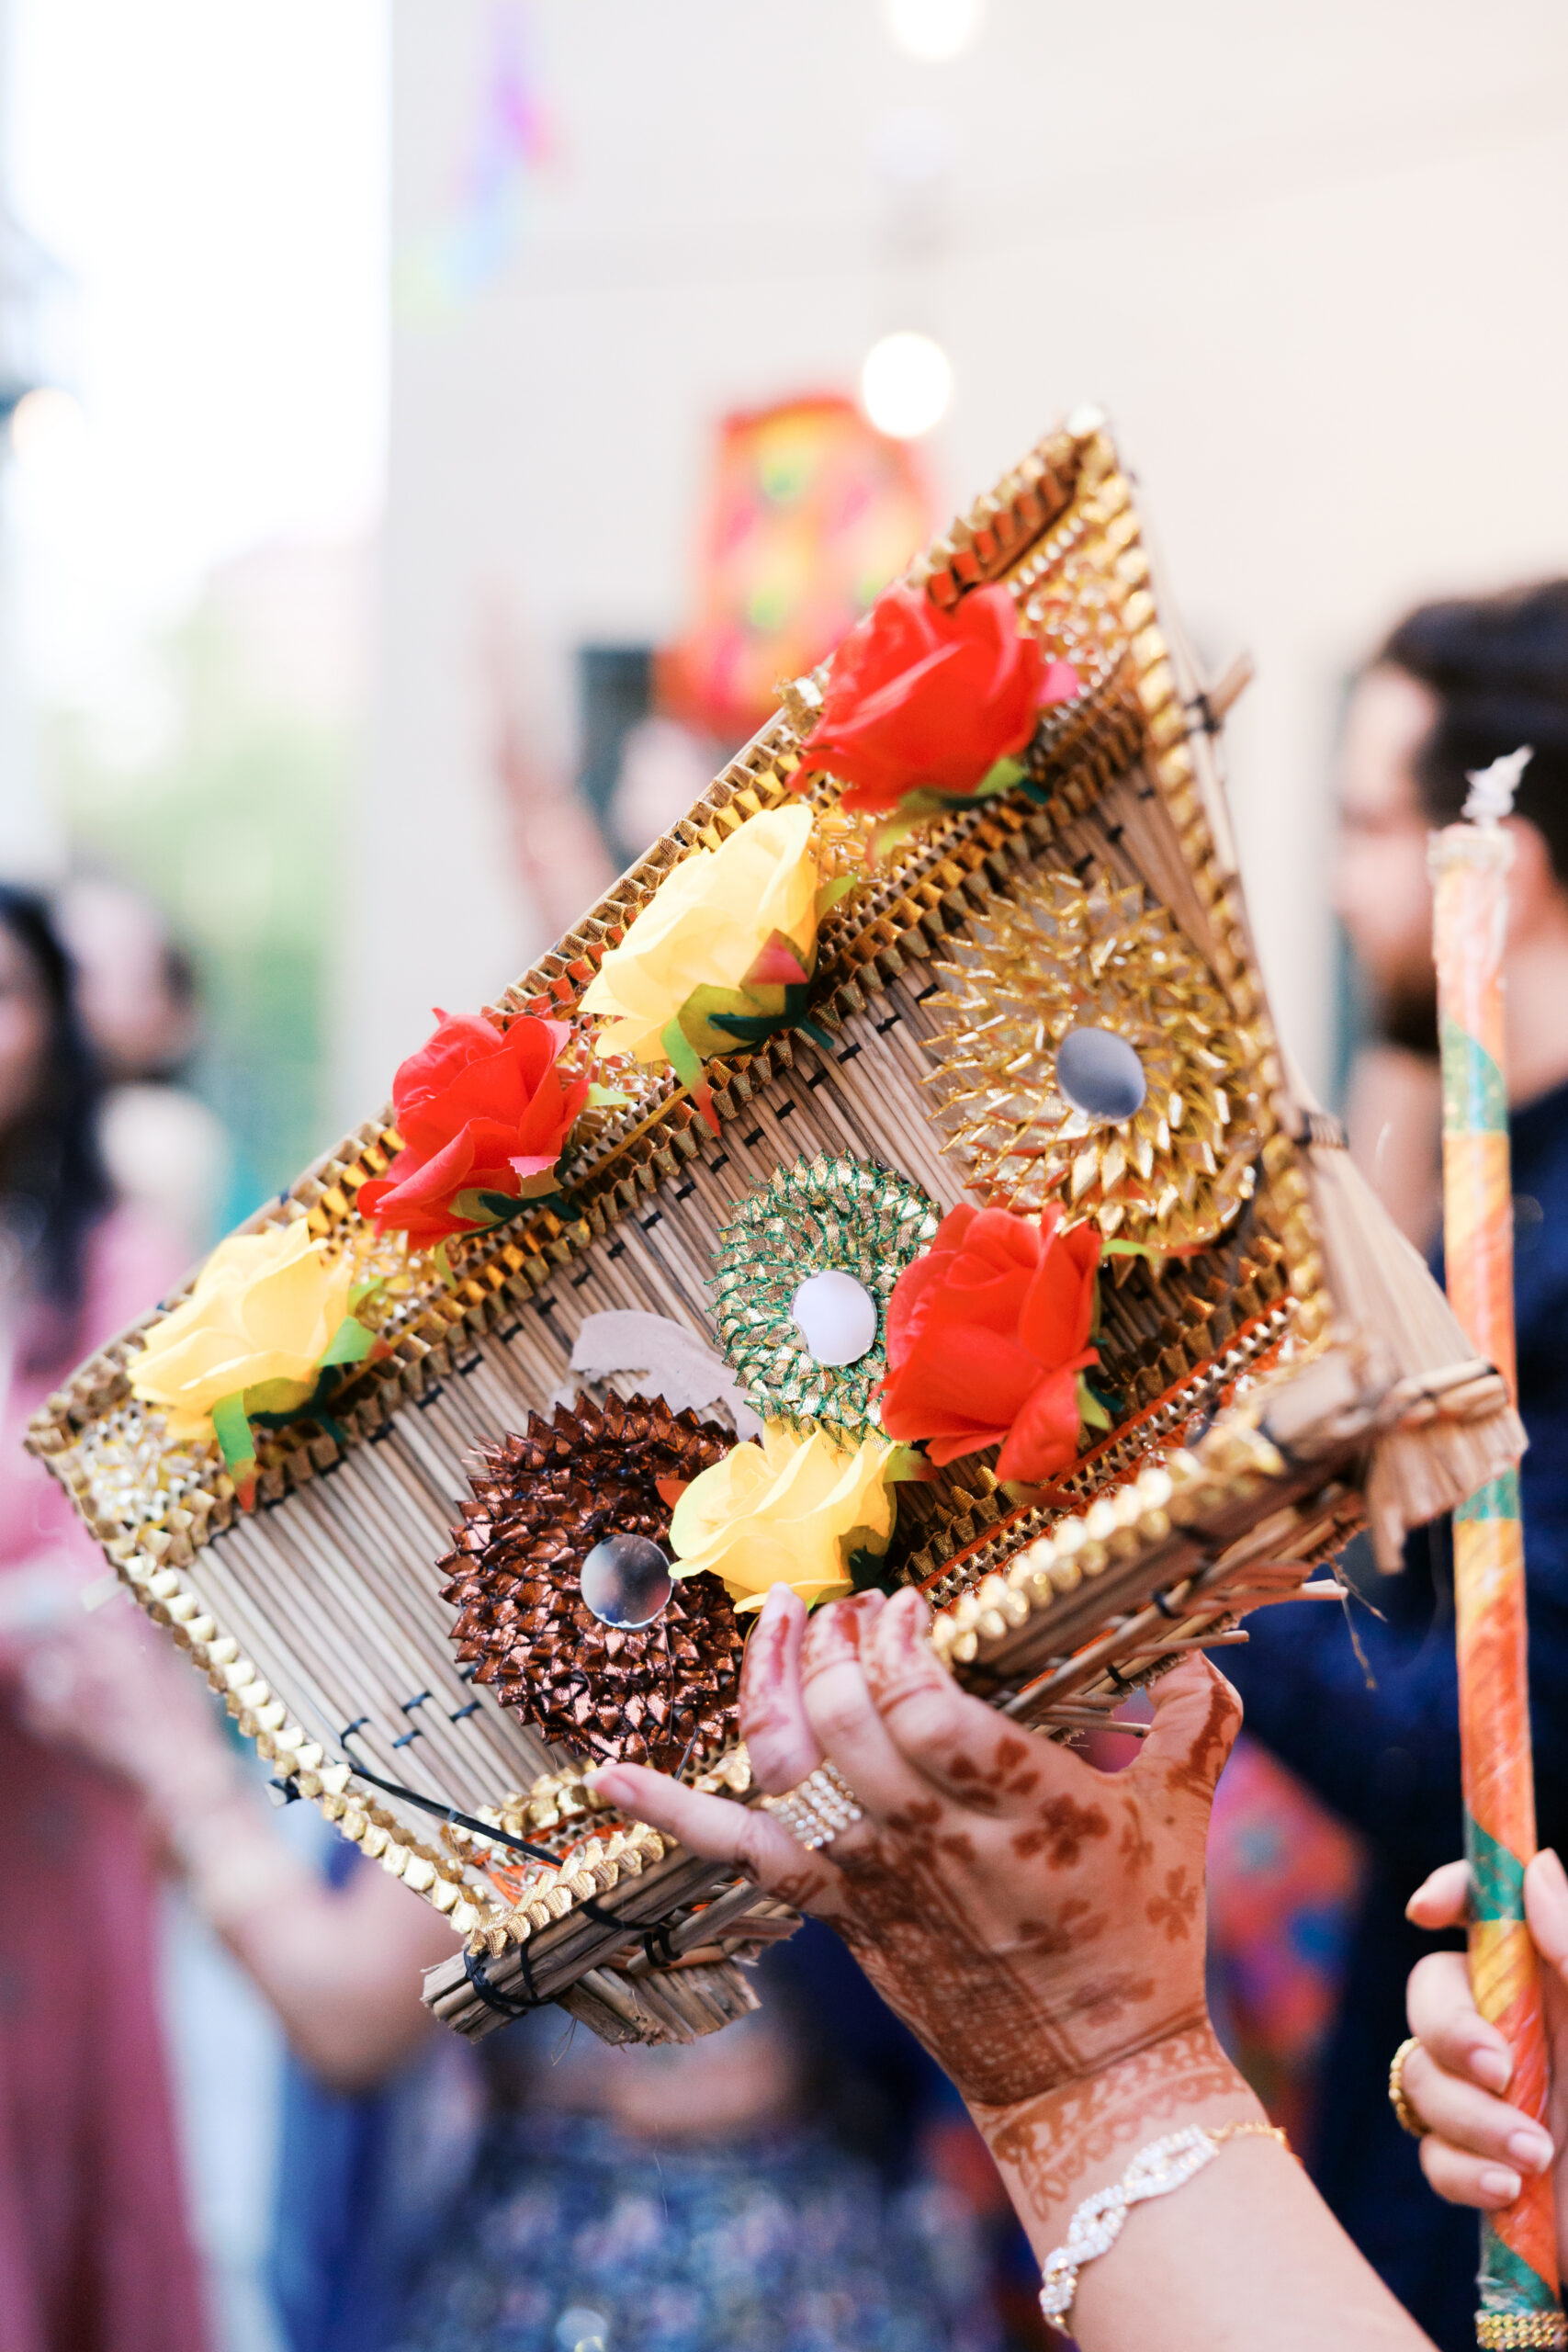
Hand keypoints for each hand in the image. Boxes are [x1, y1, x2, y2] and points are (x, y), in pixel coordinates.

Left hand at [590, 1581, 1255, 2218]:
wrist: (1091, 2075)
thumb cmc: (1143, 1940)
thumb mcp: (1181, 1820)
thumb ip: (1195, 1723)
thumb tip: (1203, 1651)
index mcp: (1025, 1806)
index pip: (927, 1707)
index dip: (899, 1645)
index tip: (906, 1605)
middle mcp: (936, 1838)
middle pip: (845, 1721)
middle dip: (831, 1644)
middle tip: (846, 1604)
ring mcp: (876, 1876)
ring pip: (792, 1766)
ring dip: (769, 1683)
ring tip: (776, 1621)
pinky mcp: (839, 1909)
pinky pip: (739, 1854)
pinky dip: (670, 1810)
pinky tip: (608, 1776)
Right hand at [1404, 1851, 1567, 2263]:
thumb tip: (1536, 1869)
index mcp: (1554, 1984)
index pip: (1488, 1911)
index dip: (1451, 1892)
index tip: (1427, 1911)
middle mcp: (1518, 2029)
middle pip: (1430, 1989)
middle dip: (1450, 2027)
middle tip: (1500, 2069)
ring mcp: (1493, 2096)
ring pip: (1420, 2073)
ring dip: (1469, 2116)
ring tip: (1536, 2157)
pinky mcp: (1479, 2162)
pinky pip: (1429, 2149)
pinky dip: (1459, 2169)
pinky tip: (1509, 2190)